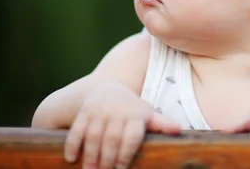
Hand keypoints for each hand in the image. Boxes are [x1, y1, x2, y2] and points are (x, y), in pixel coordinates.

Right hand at [64, 82, 179, 168]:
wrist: (106, 89)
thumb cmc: (131, 109)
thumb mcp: (147, 114)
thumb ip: (160, 123)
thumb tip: (178, 129)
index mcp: (136, 114)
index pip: (131, 136)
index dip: (126, 154)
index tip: (121, 168)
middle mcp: (117, 111)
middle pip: (112, 139)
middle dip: (107, 159)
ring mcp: (100, 111)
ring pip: (93, 136)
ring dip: (91, 156)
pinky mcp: (84, 112)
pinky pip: (77, 130)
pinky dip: (73, 145)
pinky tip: (71, 159)